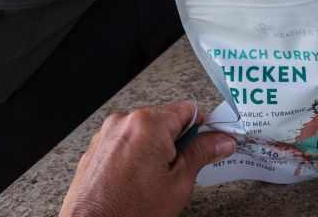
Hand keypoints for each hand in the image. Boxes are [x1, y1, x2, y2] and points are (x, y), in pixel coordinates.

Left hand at [60, 101, 235, 216]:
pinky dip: (136, 154)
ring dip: (156, 148)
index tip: (212, 141)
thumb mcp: (178, 183)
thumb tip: (220, 141)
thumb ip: (202, 154)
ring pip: (145, 131)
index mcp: (148, 124)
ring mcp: (107, 133)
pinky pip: (126, 141)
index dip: (205, 127)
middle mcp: (125, 121)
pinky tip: (137, 179)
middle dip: (178, 141)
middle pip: (166, 119)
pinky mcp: (97, 147)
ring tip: (155, 179)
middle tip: (181, 169)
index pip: (189, 110)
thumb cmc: (129, 211)